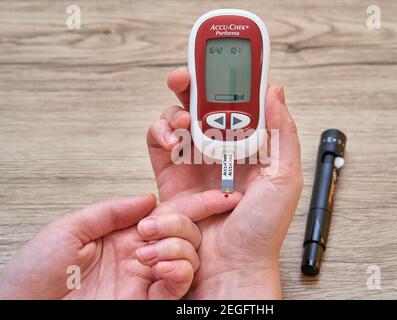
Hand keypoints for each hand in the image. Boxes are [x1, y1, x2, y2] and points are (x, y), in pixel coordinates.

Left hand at [0, 191, 238, 298]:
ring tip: (147, 250)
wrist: (24, 308)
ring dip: (177, 247)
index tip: (215, 196)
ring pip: (187, 257)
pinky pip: (177, 287)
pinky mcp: (146, 302)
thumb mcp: (69, 228)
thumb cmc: (35, 272)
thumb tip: (150, 198)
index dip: (192, 205)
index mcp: (123, 234)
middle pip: (184, 233)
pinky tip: (162, 265)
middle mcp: (138, 255)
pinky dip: (179, 272)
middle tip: (152, 228)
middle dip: (180, 224)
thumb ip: (111, 211)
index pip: (166, 215)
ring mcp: (143, 279)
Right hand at [147, 68, 301, 298]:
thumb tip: (274, 91)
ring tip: (181, 121)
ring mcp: (195, 162)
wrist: (234, 266)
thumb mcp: (285, 176)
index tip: (219, 65)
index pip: (236, 103)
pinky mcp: (172, 177)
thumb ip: (282, 131)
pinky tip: (170, 138)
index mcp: (249, 146)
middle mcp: (221, 150)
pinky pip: (158, 144)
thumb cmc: (262, 228)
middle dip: (191, 86)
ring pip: (177, 119)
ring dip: (175, 111)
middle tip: (186, 79)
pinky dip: (159, 133)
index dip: (225, 81)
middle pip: (201, 106)